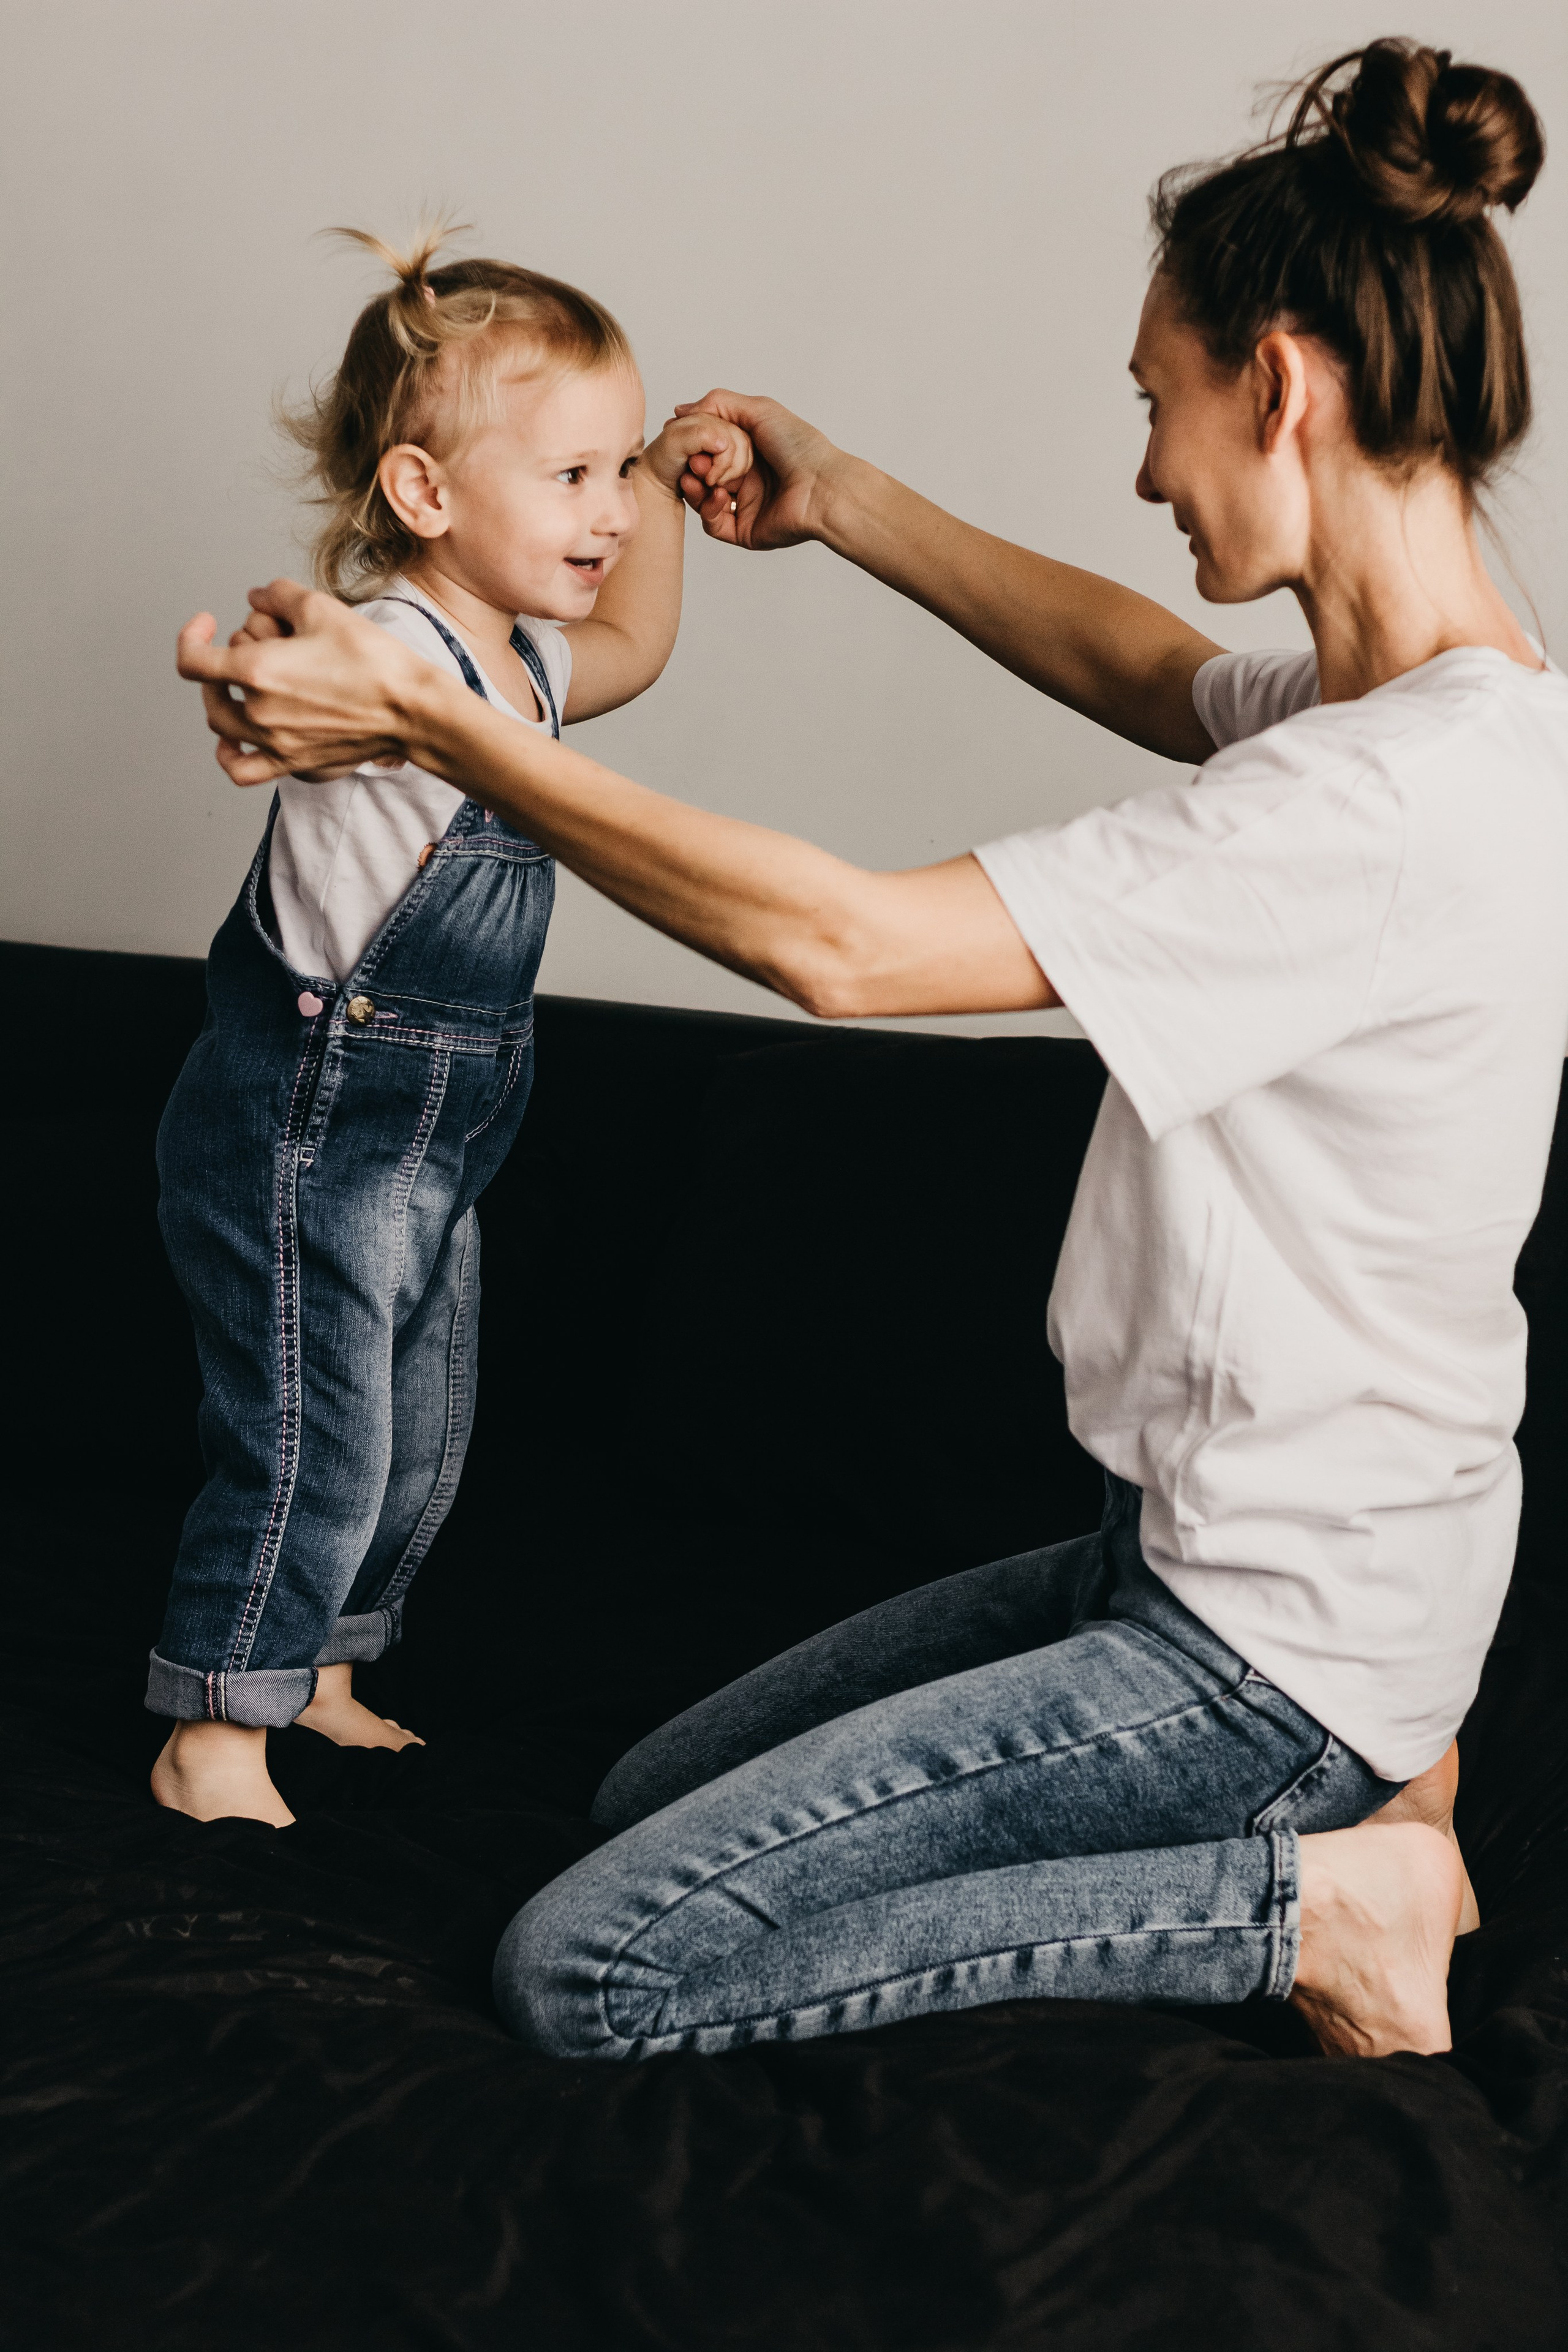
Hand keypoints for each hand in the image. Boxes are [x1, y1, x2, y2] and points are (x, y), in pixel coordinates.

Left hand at [176, 583, 428, 784]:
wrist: (410, 709)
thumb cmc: (373, 661)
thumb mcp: (322, 607)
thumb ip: (278, 596)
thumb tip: (256, 597)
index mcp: (257, 672)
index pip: (192, 659)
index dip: (191, 635)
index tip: (206, 624)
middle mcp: (258, 713)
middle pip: (210, 688)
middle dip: (225, 659)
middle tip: (259, 645)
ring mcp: (274, 744)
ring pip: (221, 724)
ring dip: (223, 698)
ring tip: (244, 685)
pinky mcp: (293, 763)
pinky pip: (242, 769)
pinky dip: (229, 754)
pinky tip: (235, 738)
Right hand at [666, 390, 844, 549]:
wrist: (821, 486)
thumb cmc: (799, 446)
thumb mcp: (759, 409)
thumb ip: (719, 404)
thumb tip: (681, 410)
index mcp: (749, 451)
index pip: (708, 447)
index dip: (694, 443)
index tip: (683, 436)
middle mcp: (746, 478)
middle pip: (702, 474)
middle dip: (692, 465)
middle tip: (694, 460)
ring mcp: (745, 506)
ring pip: (703, 500)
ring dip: (695, 487)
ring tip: (700, 476)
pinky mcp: (744, 531)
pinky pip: (714, 524)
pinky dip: (709, 508)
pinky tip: (719, 494)